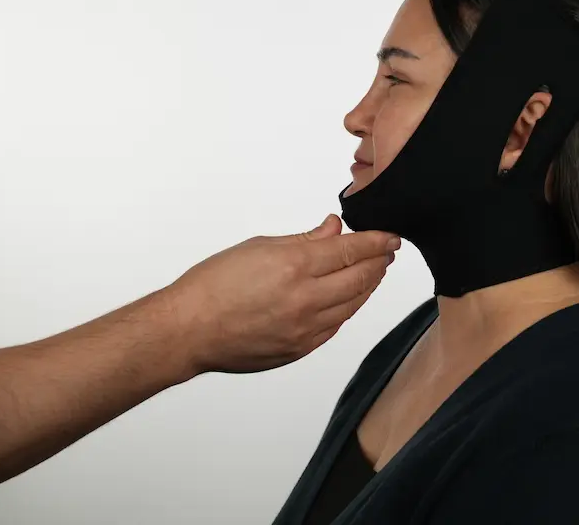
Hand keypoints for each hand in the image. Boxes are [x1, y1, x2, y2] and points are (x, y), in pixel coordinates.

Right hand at [162, 215, 399, 374]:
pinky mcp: (300, 349)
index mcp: (294, 267)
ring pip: (353, 305)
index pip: (350, 251)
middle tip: (387, 251)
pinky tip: (348, 298)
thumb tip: (333, 229)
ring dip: (367, 286)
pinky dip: (347, 309)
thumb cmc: (213, 286)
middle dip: (379, 262)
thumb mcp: (259, 247)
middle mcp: (305, 300)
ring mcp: (305, 329)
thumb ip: (303, 240)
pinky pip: (336, 327)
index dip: (376, 241)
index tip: (390, 236)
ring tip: (372, 271)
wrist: (188, 330)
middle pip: (360, 278)